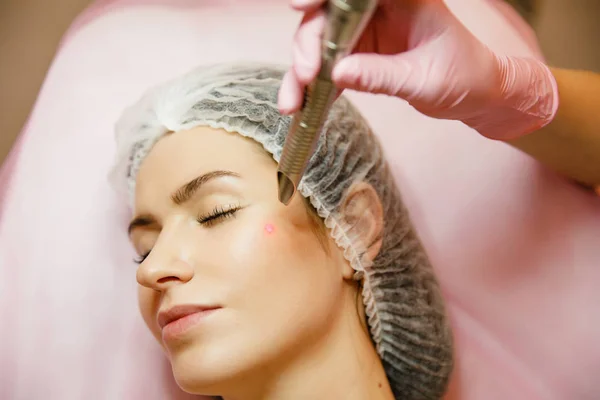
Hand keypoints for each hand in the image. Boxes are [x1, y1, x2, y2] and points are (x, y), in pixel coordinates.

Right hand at [278, 0, 557, 139]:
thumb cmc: (464, 77)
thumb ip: (380, 75)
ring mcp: (366, 33)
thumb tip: (336, 74)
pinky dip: (312, 87)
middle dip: (308, 45)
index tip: (299, 7)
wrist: (477, 96)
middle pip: (327, 17)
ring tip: (291, 102)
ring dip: (301, 72)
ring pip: (320, 44)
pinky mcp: (359, 57)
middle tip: (305, 76)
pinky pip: (328, 67)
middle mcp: (377, 10)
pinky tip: (299, 105)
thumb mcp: (423, 79)